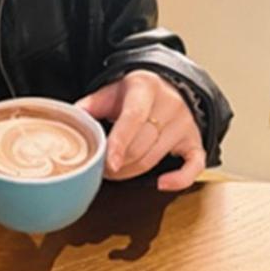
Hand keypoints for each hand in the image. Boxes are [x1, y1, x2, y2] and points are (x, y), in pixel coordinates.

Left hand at [75, 70, 205, 190]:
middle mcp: (169, 104)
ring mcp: (184, 124)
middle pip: (142, 144)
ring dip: (132, 171)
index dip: (120, 142)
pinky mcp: (195, 140)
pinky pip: (194, 166)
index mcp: (146, 87)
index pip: (133, 117)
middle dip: (119, 162)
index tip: (109, 163)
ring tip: (115, 171)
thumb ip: (92, 104)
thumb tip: (74, 117)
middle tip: (101, 169)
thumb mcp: (112, 90)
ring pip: (156, 157)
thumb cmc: (135, 93)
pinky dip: (179, 180)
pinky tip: (162, 184)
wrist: (167, 85)